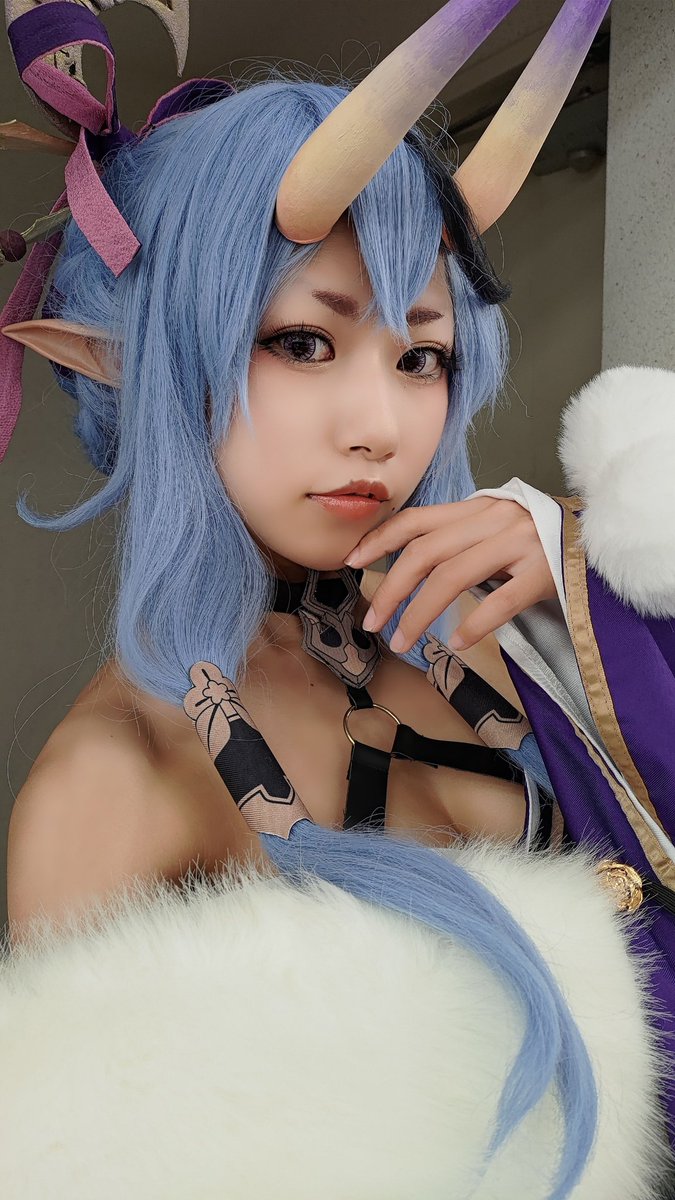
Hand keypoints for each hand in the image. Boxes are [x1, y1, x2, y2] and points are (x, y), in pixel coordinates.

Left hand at [345, 496, 556, 652]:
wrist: (600, 536)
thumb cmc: (540, 538)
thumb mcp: (495, 526)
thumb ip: (459, 538)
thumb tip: (408, 567)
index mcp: (477, 508)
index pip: (416, 520)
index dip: (378, 540)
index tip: (350, 563)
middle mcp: (494, 521)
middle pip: (425, 553)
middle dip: (391, 589)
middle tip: (373, 621)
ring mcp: (520, 545)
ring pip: (454, 577)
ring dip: (420, 613)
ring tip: (402, 641)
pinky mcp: (545, 572)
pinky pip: (501, 601)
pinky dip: (474, 623)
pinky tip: (456, 643)